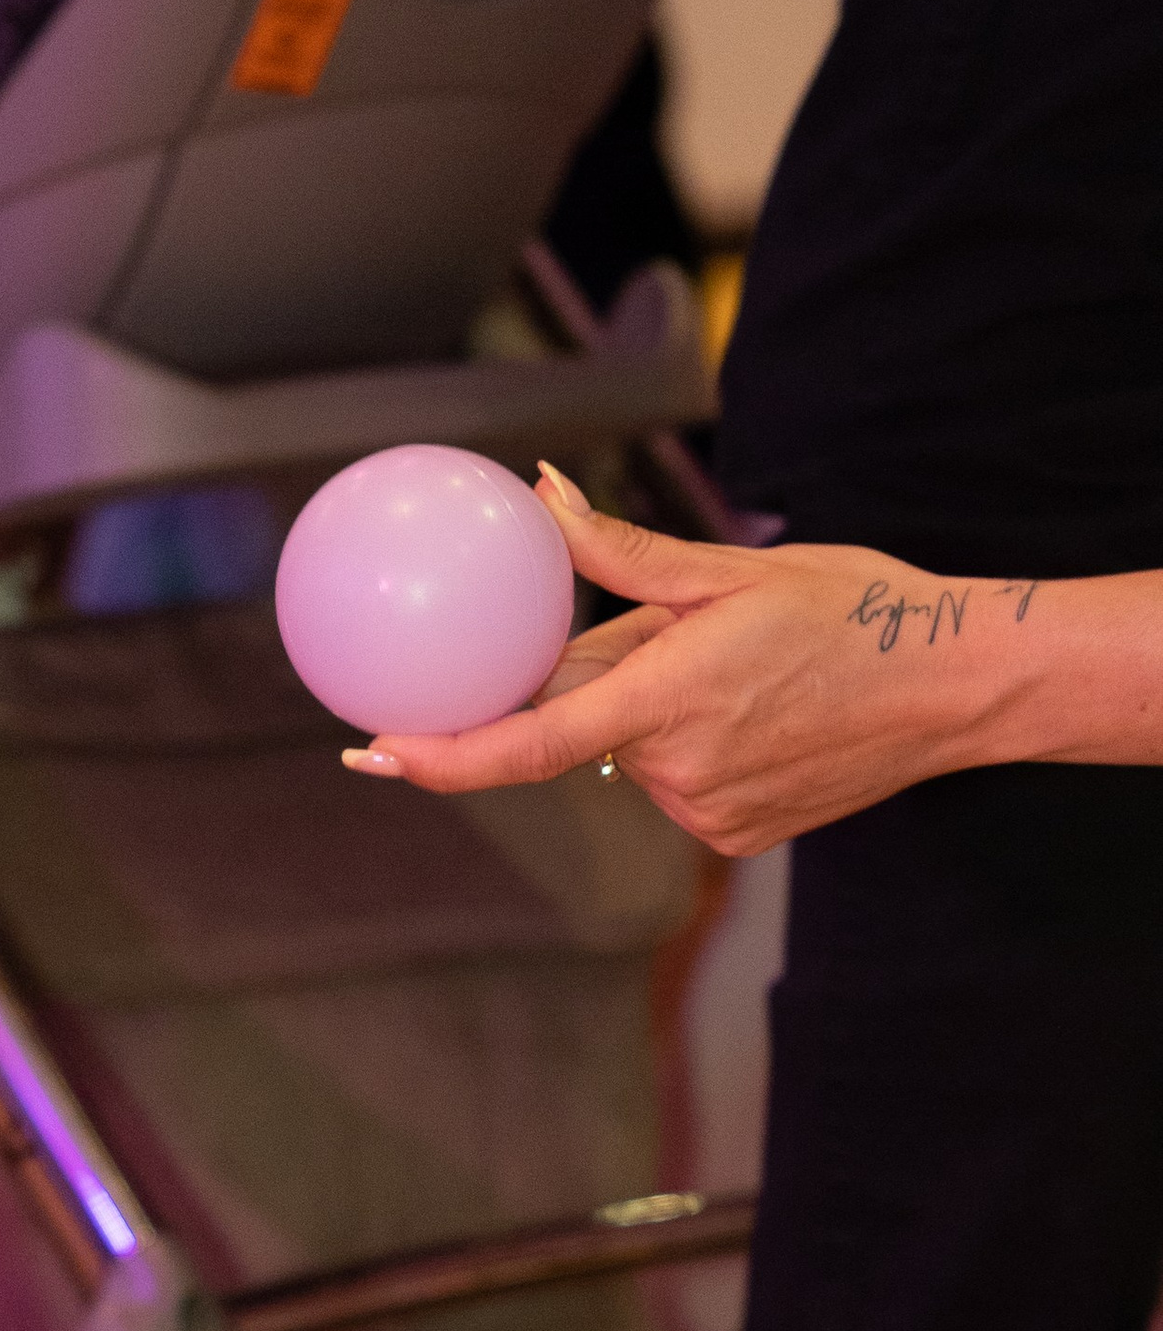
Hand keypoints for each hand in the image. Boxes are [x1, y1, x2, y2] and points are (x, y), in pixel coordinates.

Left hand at [342, 467, 1038, 854]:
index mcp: (666, 699)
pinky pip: (678, 783)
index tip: (373, 752)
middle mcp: (678, 769)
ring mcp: (710, 813)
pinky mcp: (737, 838)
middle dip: (602, 678)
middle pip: (585, 726)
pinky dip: (692, 746)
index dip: (439, 757)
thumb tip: (540, 491)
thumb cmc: (850, 611)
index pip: (525, 745)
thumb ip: (619, 551)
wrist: (957, 685)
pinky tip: (761, 714)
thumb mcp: (731, 569)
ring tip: (745, 672)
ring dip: (652, 712)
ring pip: (632, 756)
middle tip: (681, 638)